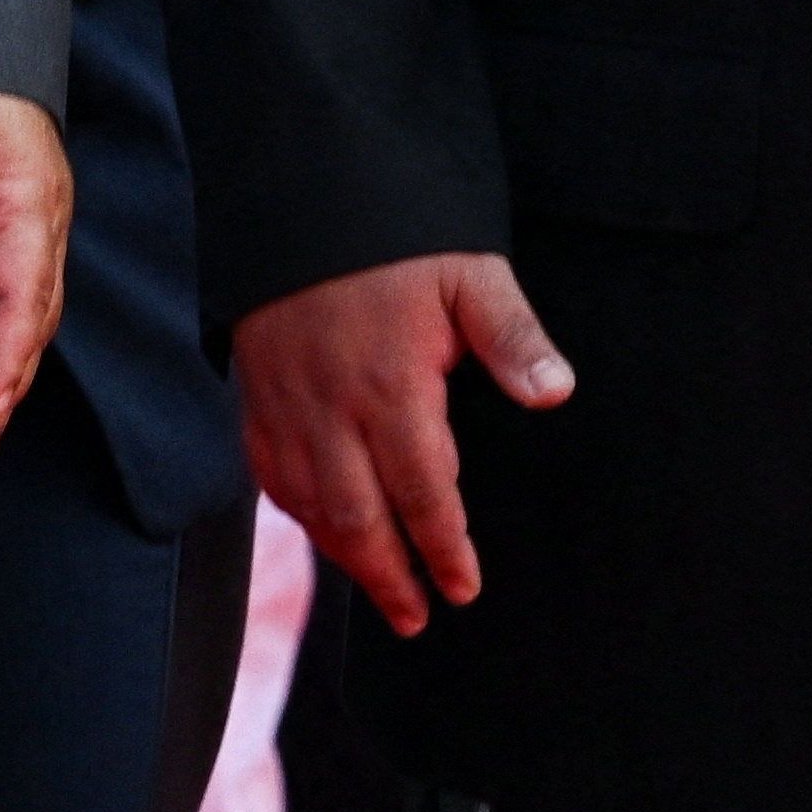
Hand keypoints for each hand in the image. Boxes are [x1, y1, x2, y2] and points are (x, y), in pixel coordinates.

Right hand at [231, 253, 575, 634]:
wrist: (300, 193)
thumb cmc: (395, 237)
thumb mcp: (469, 273)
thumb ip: (511, 336)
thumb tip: (555, 390)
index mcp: (391, 387)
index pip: (423, 493)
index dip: (444, 549)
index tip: (462, 587)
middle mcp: (331, 408)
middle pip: (358, 519)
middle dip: (388, 576)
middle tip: (417, 618)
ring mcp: (285, 402)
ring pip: (308, 504)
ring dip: (342, 555)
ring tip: (376, 589)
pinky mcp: (256, 390)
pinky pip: (268, 470)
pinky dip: (294, 510)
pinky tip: (318, 526)